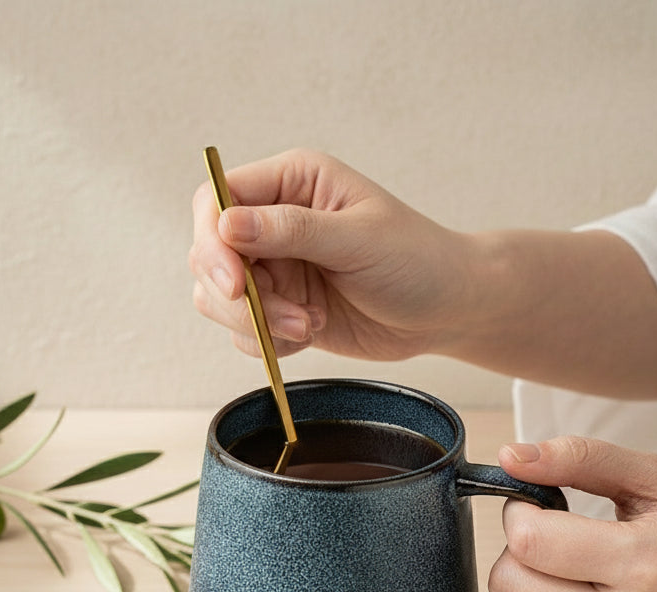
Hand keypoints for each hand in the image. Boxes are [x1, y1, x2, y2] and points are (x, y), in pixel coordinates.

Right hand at [189, 149, 656, 398]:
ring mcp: (274, 268)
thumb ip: (291, 231)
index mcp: (291, 183)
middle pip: (208, 255)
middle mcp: (273, 222)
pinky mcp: (279, 309)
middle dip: (238, 298)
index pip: (216, 200)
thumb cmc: (417, 260)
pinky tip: (310, 334)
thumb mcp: (357, 239)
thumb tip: (227, 224)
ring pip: (219, 300)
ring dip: (257, 324)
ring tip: (310, 326)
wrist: (447, 309)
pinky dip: (268, 343)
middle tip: (289, 318)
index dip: (212, 242)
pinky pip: (243, 331)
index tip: (236, 284)